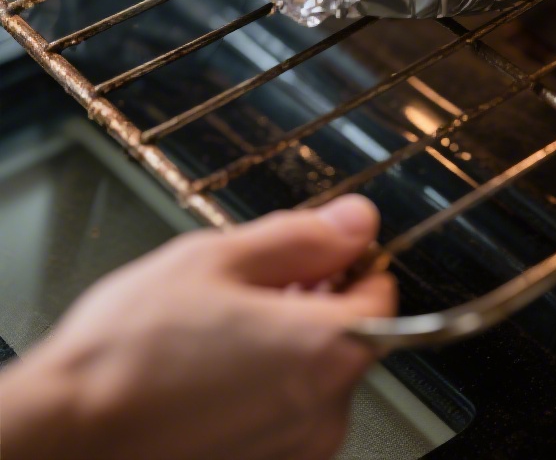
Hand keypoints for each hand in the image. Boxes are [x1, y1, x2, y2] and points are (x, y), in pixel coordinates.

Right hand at [0, 196, 395, 459]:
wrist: (71, 431)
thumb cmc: (132, 350)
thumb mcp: (217, 258)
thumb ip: (301, 237)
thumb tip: (355, 221)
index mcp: (326, 347)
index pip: (382, 290)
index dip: (350, 258)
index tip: (318, 245)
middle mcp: (324, 411)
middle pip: (351, 334)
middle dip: (312, 299)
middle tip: (249, 281)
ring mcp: (295, 451)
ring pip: (316, 376)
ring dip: (285, 344)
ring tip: (218, 326)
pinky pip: (286, 415)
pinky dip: (263, 387)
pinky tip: (212, 368)